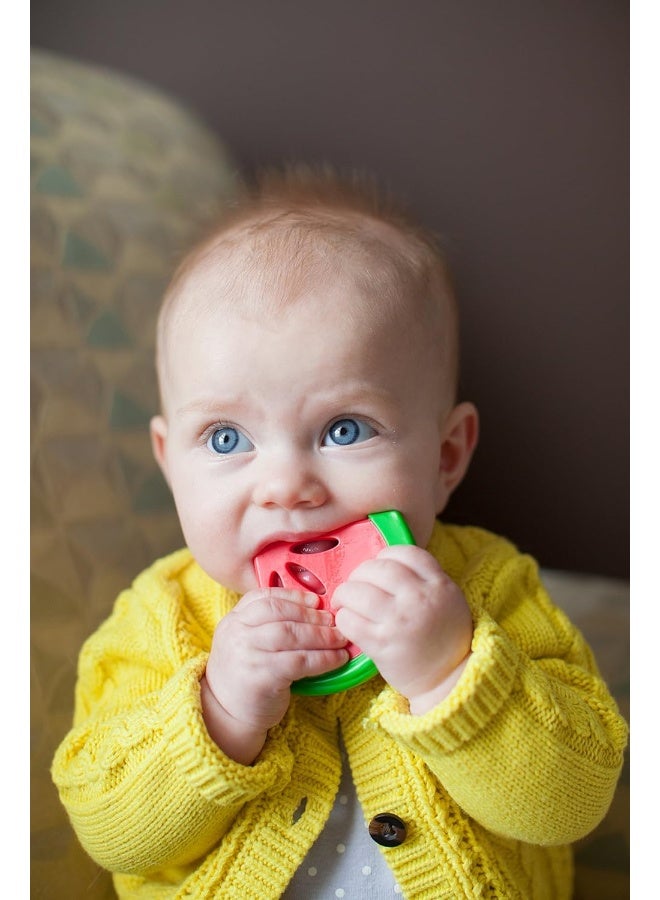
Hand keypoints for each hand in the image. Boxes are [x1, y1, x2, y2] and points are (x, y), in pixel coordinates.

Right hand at [202, 588, 348, 763]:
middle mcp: (237, 633)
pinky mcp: (262, 677)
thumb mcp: (246, 642)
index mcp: (234, 620)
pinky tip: (337, 659)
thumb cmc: (245, 676)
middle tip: (333, 621)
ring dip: (322, 636)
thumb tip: (312, 609)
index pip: (265, 597)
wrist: (226, 716)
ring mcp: (248, 654)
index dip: (293, 596)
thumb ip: (266, 624)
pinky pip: (300, 661)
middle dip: (312, 615)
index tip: (316, 601)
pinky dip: (323, 659)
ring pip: (292, 634)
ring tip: (340, 639)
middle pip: (281, 613)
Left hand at [333, 545, 472, 713]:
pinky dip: (342, 619)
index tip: (378, 570)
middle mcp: (419, 598)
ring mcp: (399, 620)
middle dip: (359, 574)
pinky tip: (348, 623)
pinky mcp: (381, 644)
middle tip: (356, 586)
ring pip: (356, 591)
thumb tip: (385, 564)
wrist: (448, 681)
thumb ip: (424, 579)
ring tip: (345, 603)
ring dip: (344, 595)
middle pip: (376, 568)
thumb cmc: (444, 638)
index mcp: (439, 584)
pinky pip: (348, 620)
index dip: (385, 557)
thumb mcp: (447, 600)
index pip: (405, 552)